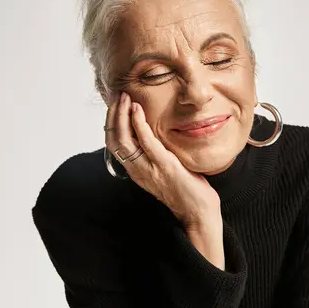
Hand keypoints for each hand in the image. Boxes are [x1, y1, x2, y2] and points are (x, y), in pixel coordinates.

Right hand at [104, 92, 220, 226]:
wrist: (197, 212)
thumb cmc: (185, 190)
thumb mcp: (164, 169)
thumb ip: (155, 155)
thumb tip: (152, 134)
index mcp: (135, 171)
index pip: (113, 144)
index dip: (111, 122)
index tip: (116, 104)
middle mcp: (137, 170)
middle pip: (114, 139)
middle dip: (113, 114)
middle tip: (119, 95)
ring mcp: (149, 168)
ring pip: (124, 140)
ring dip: (122, 115)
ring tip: (126, 98)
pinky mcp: (164, 165)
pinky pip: (146, 142)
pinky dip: (139, 124)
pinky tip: (138, 109)